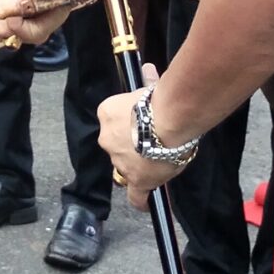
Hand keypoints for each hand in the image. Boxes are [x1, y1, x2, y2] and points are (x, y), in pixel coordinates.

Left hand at [100, 69, 190, 212]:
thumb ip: (148, 84)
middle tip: (151, 142)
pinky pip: (135, 195)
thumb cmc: (159, 98)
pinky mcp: (137, 180)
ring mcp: (120, 161)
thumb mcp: (149, 87)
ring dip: (139, 165)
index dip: (127, 127)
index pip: (114, 124)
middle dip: (131, 145)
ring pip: (126, 167)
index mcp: (107, 113)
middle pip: (117, 146)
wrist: (167, 118)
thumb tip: (149, 71)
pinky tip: (144, 203)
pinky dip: (139, 199)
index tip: (139, 125)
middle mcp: (107, 138)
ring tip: (159, 161)